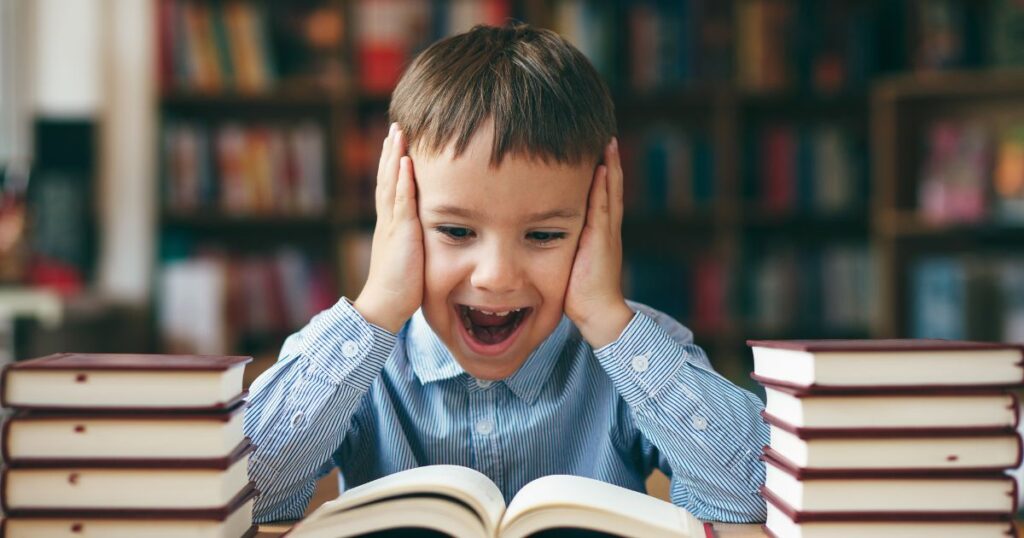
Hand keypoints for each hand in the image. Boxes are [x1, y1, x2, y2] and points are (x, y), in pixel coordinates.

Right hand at [354, 124, 423, 332]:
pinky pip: (401, 202)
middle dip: (391, 151)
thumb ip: (419, 240)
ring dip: (393, 156)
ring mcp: (392, 224)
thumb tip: (435, 231)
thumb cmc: (402, 286)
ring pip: (390, 183)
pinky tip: (404, 161)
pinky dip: (401, 180)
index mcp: (392, 223)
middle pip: (387, 177)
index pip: (392, 186)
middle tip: (395, 126)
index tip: (398, 141)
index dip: (393, 163)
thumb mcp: (413, 255)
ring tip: (397, 132)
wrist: (385, 305)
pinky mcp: (400, 233)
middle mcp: (388, 219)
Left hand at [565, 138, 633, 347]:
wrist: (598, 314)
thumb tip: (536, 233)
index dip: (600, 171)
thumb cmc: (578, 293)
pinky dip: (604, 185)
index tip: (595, 149)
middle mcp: (606, 227)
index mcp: (598, 231)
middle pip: (609, 186)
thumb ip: (558, 244)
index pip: (600, 193)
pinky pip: (602, 206)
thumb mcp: (567, 260)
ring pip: (609, 191)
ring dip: (609, 165)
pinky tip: (601, 166)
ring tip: (607, 141)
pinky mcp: (601, 239)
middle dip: (608, 161)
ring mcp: (606, 231)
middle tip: (605, 135)